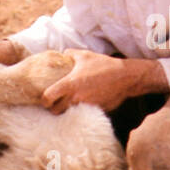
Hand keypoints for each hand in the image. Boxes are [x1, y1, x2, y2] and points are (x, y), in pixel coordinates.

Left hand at [41, 49, 164, 113]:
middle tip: (55, 103)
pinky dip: (79, 112)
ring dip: (66, 111)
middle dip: (53, 108)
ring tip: (67, 104)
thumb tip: (61, 54)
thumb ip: (69, 54)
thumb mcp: (84, 55)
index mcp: (69, 84)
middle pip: (56, 111)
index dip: (44, 99)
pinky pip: (82, 115)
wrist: (124, 77)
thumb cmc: (103, 65)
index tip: (45, 98)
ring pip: (68, 115)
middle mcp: (76, 97)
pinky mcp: (95, 111)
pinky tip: (81, 105)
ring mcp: (86, 106)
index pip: (48, 98)